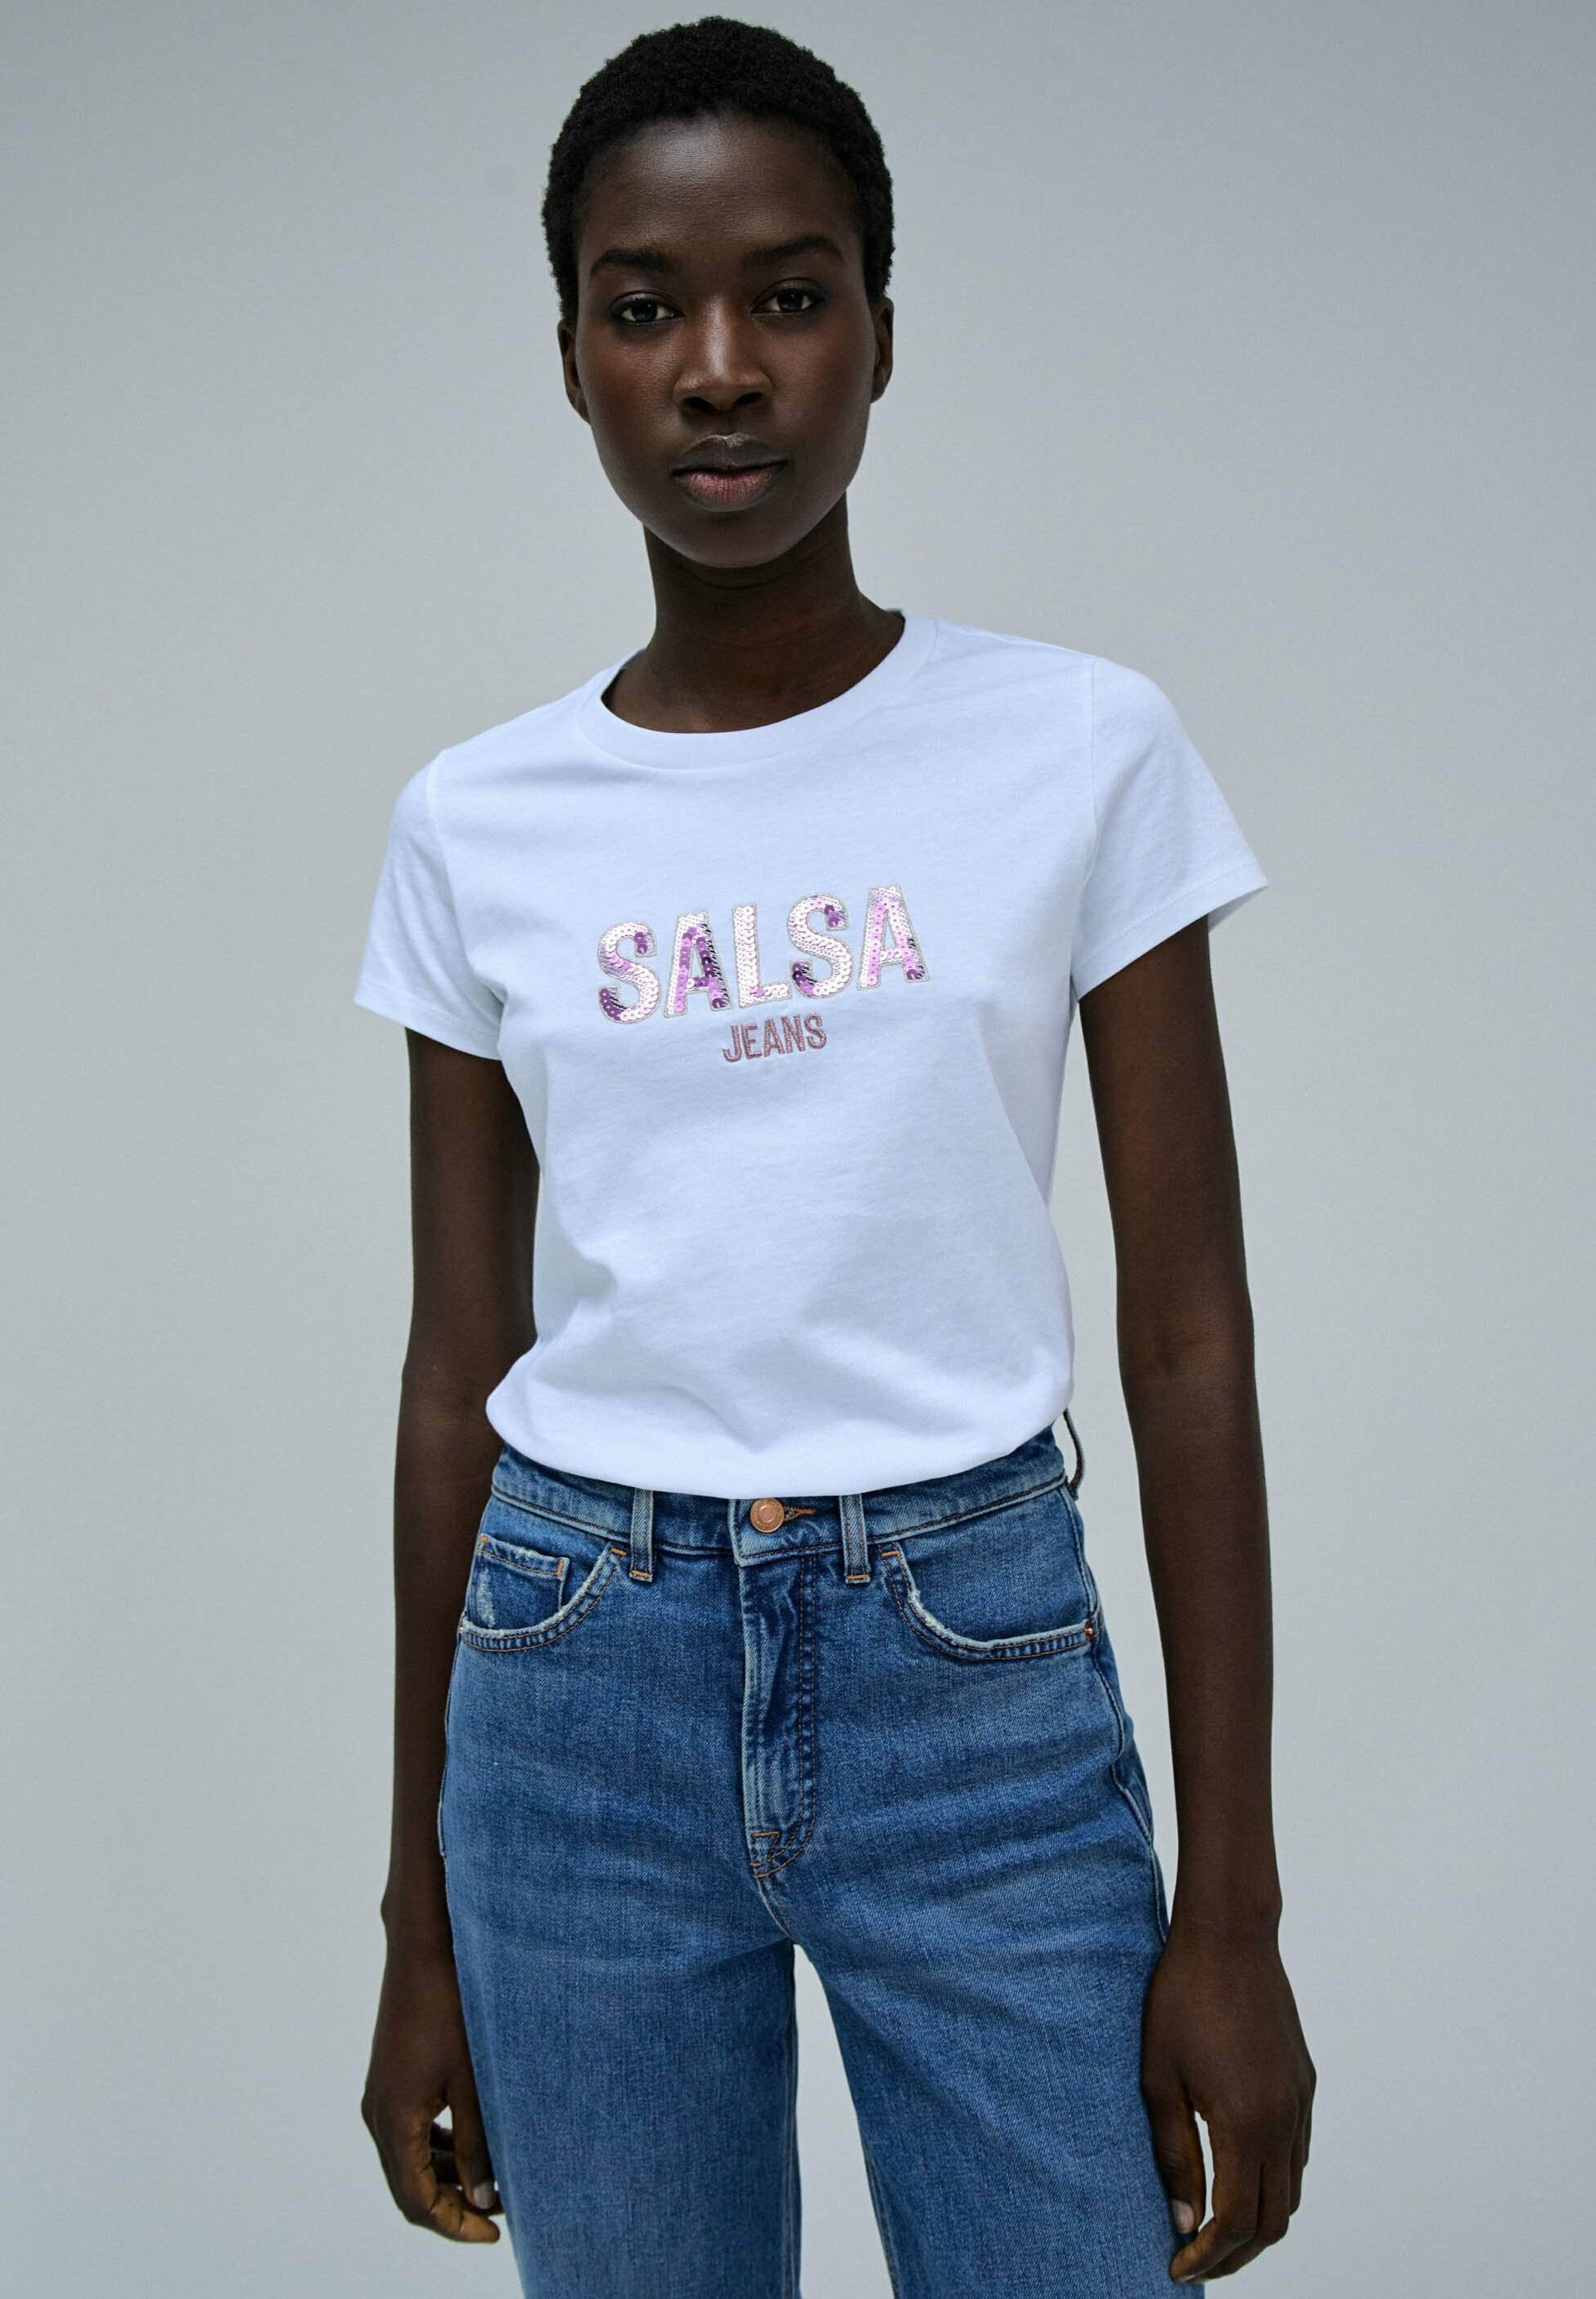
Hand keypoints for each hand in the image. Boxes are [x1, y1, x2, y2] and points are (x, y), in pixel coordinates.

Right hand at [361, 1940, 501, 2242]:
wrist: (424, 1945)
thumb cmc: (452, 2007)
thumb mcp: (474, 2081)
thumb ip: (478, 2143)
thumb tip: (485, 2198)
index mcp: (394, 2122)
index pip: (418, 2201)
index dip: (455, 2225)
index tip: (495, 2233)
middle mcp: (377, 2114)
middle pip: (408, 2187)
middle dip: (452, 2206)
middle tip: (500, 2212)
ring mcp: (380, 2094)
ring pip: (406, 2160)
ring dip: (444, 2178)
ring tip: (490, 2181)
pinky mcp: (389, 2076)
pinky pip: (406, 2132)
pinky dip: (434, 2149)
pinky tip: (467, 2144)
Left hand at [1140, 1918, 1314, 2281]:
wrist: (1229, 1936)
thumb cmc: (1180, 2000)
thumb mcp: (1158, 2079)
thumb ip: (1173, 2154)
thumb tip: (1183, 2220)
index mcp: (1245, 2124)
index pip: (1235, 2222)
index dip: (1208, 2256)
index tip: (1177, 2268)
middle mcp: (1283, 2121)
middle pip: (1273, 2220)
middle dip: (1236, 2253)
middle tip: (1197, 2260)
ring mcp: (1300, 2101)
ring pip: (1291, 2190)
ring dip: (1258, 2220)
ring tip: (1215, 2228)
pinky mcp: (1304, 2082)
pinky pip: (1297, 2153)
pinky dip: (1273, 2182)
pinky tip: (1239, 2175)